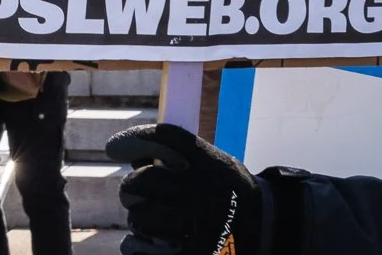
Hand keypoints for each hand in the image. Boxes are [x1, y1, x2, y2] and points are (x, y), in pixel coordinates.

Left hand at [107, 124, 262, 254]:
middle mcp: (206, 192)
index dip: (132, 141)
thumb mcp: (213, 163)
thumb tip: (132, 158)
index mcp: (210, 163)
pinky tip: (148, 242)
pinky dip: (136, 246)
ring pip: (140, 218)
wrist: (267, 230)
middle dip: (131, 188)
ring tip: (149, 221)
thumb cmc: (226, 191)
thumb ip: (178, 155)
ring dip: (138, 219)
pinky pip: (142, 251)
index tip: (113, 149)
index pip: (164, 138)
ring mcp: (201, 227)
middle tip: (133, 193)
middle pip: (143, 181)